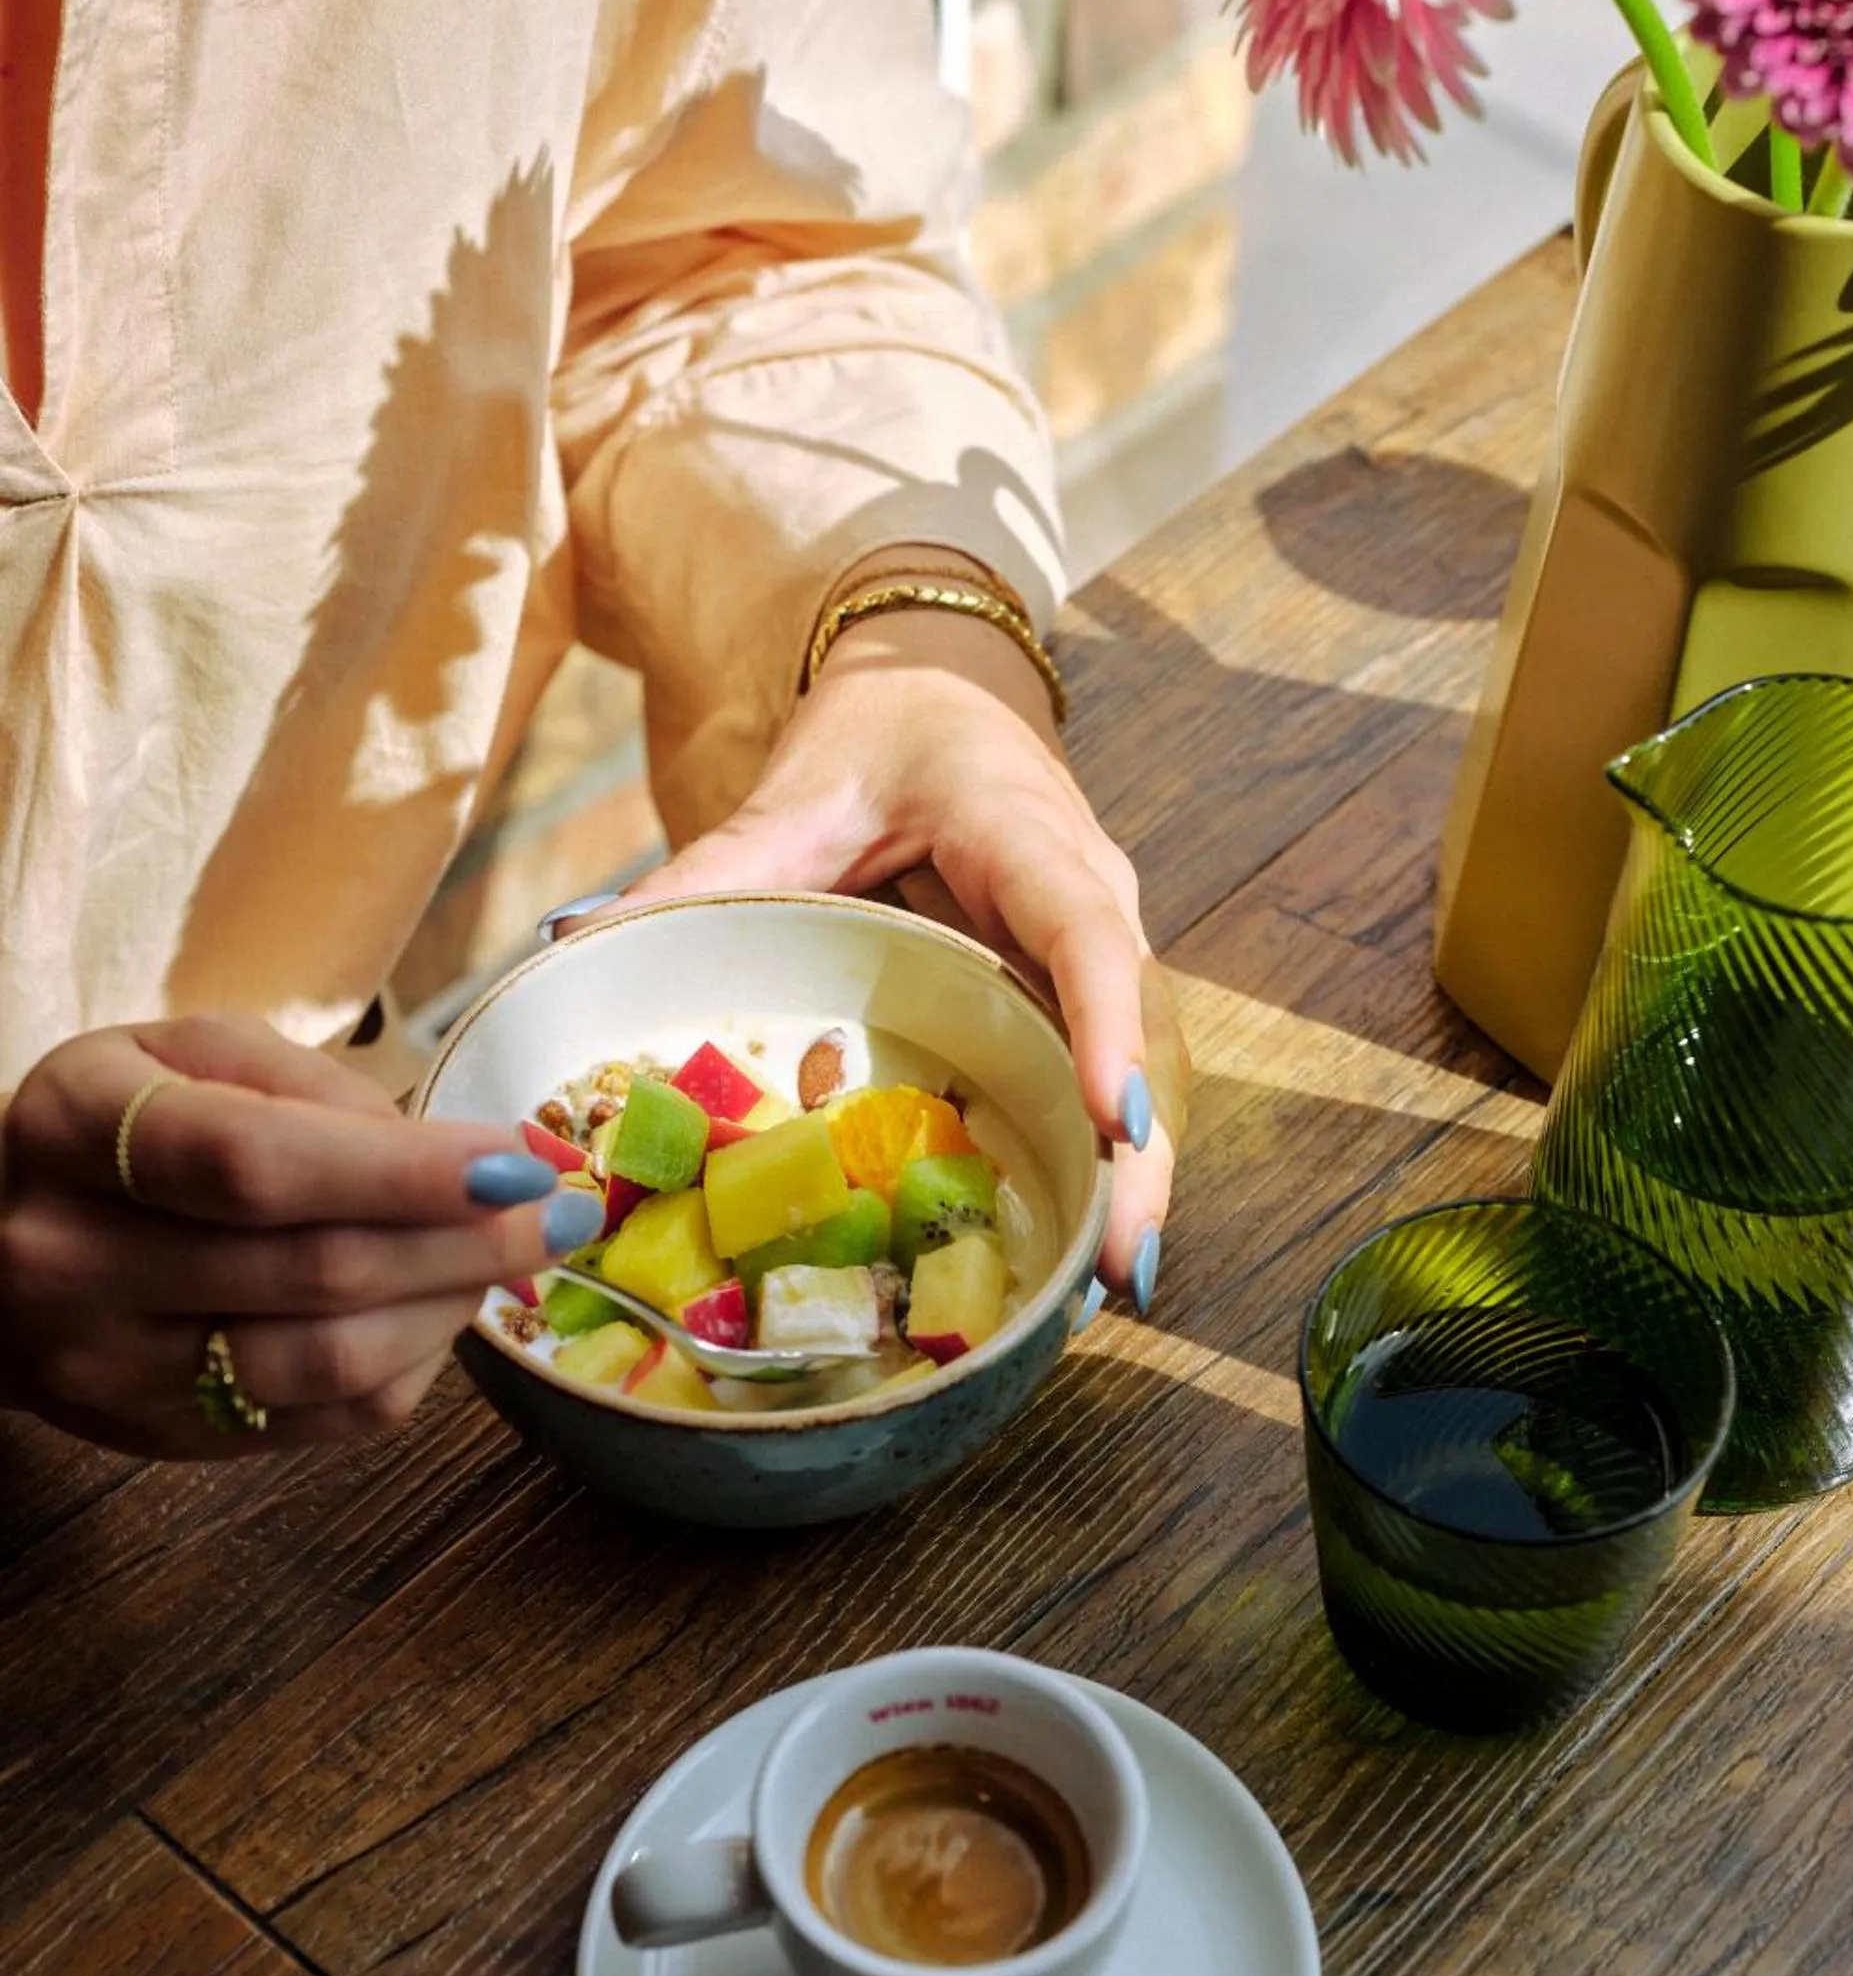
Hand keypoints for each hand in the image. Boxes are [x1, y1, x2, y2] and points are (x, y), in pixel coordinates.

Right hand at [0, 1017, 596, 1457]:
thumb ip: (316, 1089)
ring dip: (450, 1306)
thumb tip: (466, 1154)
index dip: (403, 1170)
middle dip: (467, 1240)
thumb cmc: (118, 1127)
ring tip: (507, 1254)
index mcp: (76, 1131)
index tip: (518, 1159)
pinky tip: (441, 1308)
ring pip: (328, 1363)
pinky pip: (326, 1421)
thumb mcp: (185, 1054)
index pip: (255, 1164)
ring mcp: (112, 1370)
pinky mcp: (161, 1441)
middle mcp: (75, 1261)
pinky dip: (413, 1363)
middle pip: (312, 1271)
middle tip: (560, 1210)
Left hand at [614, 608, 1181, 1300]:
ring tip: (1115, 1285)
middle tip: (1121, 1263)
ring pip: (1150, 1064)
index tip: (1114, 1122)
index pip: (1085, 934)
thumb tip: (579, 948)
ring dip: (1139, 1176)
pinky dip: (1112, 1162)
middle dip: (1140, 1154)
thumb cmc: (881, 733)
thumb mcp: (794, 796)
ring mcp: (1103, 946)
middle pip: (1145, 1029)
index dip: (1106, 1030)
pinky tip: (1092, 1249)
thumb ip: (708, 874)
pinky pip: (1115, 1074)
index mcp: (1028, 834)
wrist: (942, 690)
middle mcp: (1093, 895)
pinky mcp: (1084, 991)